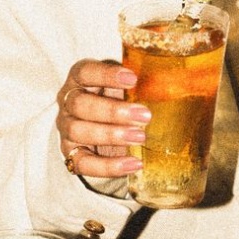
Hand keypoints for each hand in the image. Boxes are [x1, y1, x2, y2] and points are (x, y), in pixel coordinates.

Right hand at [56, 59, 149, 177]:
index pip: (85, 72)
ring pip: (79, 132)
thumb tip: (172, 83)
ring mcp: (67, 130)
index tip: (133, 79)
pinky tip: (134, 164)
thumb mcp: (125, 90)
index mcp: (78, 80)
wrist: (107, 137)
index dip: (106, 75)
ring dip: (111, 135)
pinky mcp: (71, 155)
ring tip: (140, 137)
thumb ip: (139, 85)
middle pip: (80, 105)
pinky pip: (84, 163)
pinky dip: (109, 166)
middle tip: (145, 116)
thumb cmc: (117, 104)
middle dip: (113, 111)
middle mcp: (67, 104)